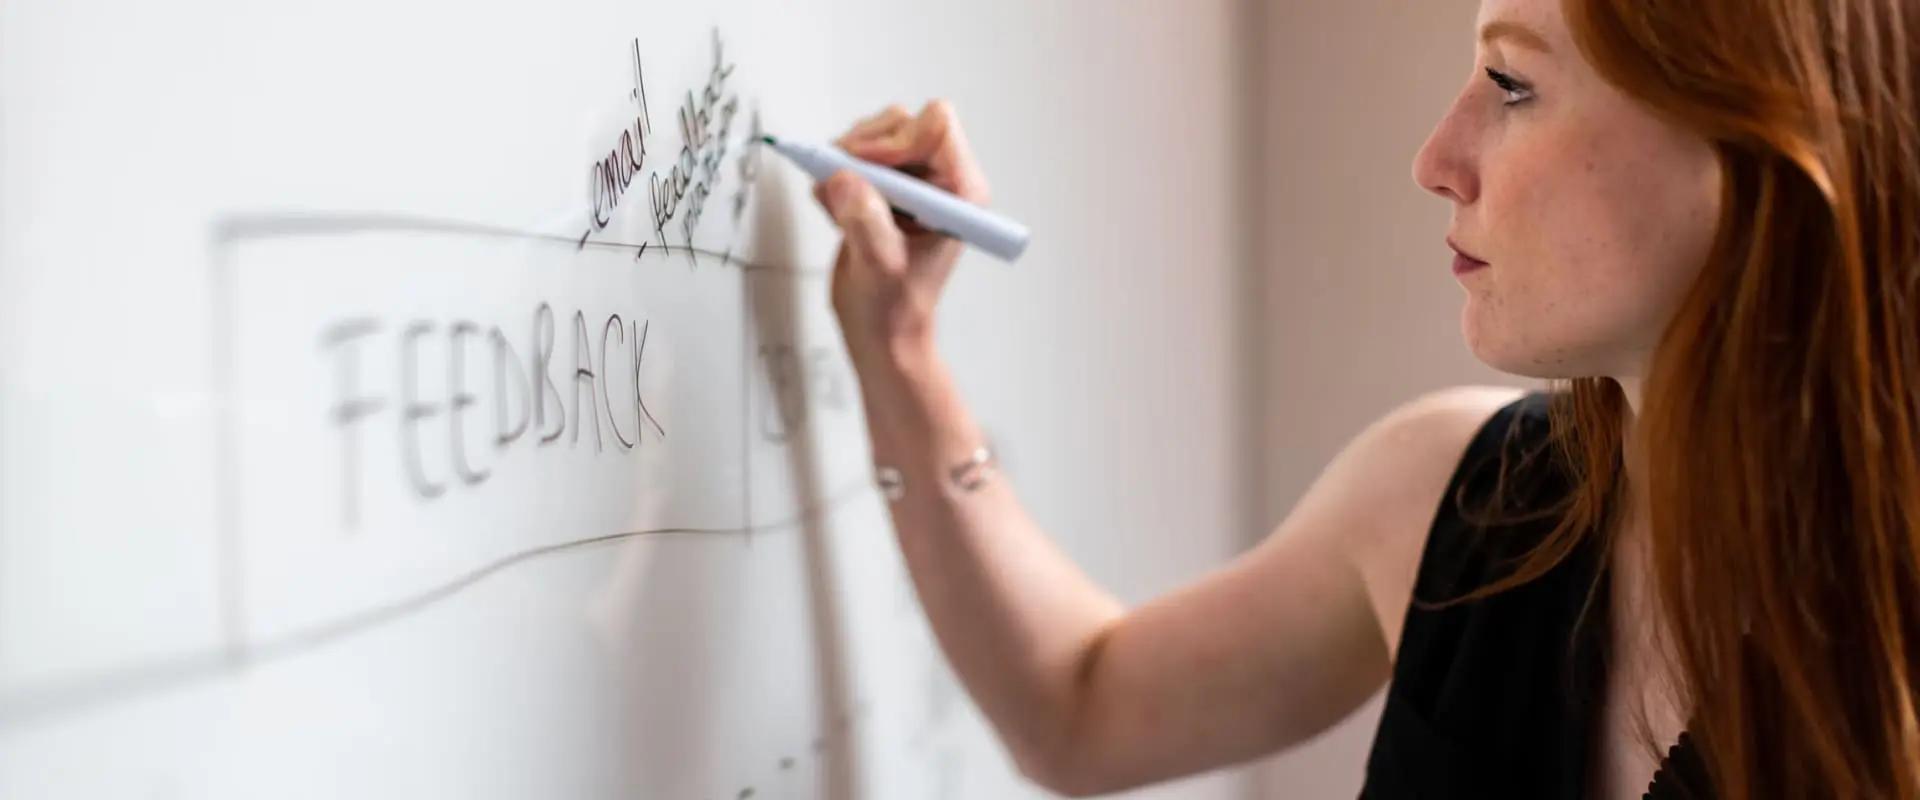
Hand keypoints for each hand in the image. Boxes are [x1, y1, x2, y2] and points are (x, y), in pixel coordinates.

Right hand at [815, 100, 990, 367]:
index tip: (865, 170)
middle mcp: (941, 180)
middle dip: (865, 148)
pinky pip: (855, 156)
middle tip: (841, 181)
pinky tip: (834, 208)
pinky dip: (835, 174)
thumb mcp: (880, 268)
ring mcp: (912, 181)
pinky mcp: (884, 187)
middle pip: (902, 123)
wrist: (882, 331)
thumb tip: (843, 179)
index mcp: (960, 192)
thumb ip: (865, 222)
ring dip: (846, 161)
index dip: (895, 140)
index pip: (936, 127)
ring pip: (876, 134)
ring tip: (837, 202)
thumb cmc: (895, 309)